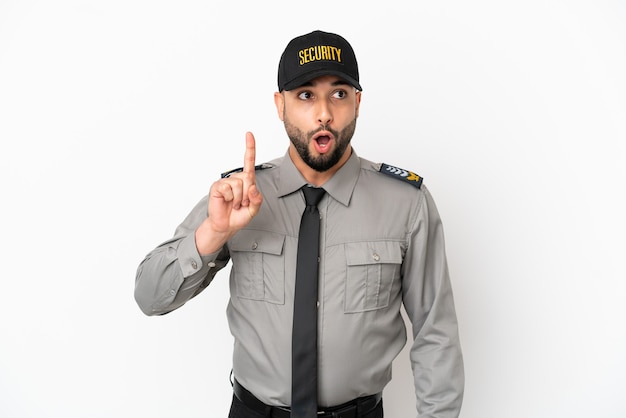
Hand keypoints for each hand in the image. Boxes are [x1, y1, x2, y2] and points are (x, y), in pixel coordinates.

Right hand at [195, 132, 263, 254]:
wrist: (226, 226)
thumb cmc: (239, 216)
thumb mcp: (254, 209)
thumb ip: (257, 199)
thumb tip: (252, 187)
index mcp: (246, 181)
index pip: (249, 162)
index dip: (250, 148)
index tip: (249, 134)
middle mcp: (236, 179)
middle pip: (248, 178)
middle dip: (247, 195)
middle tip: (241, 203)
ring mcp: (226, 182)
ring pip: (239, 185)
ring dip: (238, 198)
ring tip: (234, 204)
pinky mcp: (217, 186)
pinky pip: (228, 189)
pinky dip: (229, 198)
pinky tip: (226, 202)